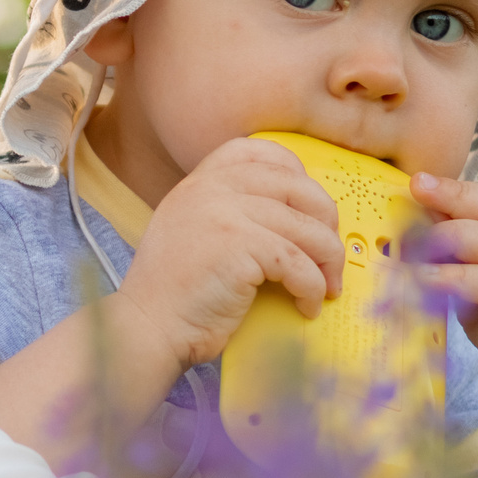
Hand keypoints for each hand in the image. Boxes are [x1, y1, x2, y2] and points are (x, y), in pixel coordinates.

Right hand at [116, 136, 346, 370]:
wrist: (149, 326)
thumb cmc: (176, 294)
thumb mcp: (191, 231)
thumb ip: (228, 212)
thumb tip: (296, 217)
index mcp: (199, 182)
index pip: (257, 151)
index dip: (294, 173)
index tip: (306, 207)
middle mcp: (211, 189)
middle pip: (297, 187)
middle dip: (326, 222)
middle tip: (328, 256)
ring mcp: (225, 214)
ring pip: (306, 228)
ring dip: (327, 262)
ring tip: (325, 287)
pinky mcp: (239, 247)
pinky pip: (298, 262)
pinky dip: (312, 287)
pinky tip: (306, 305)